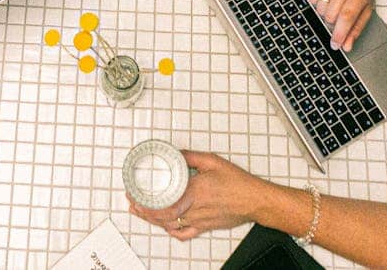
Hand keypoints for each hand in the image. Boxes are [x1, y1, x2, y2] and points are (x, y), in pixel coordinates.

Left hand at [129, 151, 271, 240]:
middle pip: (162, 216)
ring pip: (170, 225)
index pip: (162, 203)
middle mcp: (194, 209)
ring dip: (153, 221)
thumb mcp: (213, 161)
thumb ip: (191, 156)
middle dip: (143, 211)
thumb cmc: (238, 183)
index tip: (134, 194)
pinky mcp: (205, 227)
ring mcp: (199, 221)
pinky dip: (172, 231)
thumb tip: (176, 152)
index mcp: (193, 192)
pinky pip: (184, 233)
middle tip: (132, 203)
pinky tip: (165, 226)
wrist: (254, 200)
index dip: (144, 202)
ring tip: (141, 213)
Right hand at [308, 0, 381, 51]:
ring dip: (325, 11)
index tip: (334, 45)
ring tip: (335, 1)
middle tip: (340, 12)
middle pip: (330, 15)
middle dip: (333, 20)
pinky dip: (316, 0)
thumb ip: (356, 29)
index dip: (339, 34)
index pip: (346, 18)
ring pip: (319, 8)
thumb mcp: (367, 8)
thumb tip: (346, 46)